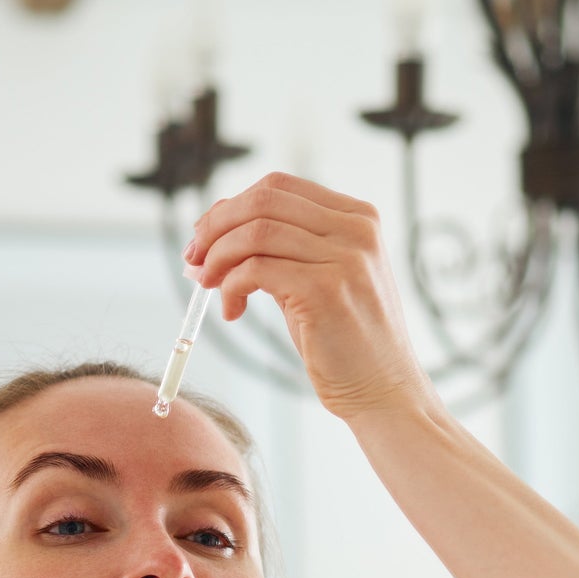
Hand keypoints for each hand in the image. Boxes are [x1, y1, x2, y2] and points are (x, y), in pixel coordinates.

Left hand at [187, 172, 437, 424]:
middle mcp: (356, 230)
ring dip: (218, 258)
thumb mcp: (322, 277)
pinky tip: (232, 310)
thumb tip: (217, 226)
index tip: (204, 238)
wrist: (384, 391)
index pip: (278, 187)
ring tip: (209, 286)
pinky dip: (231, 286)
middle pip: (263, 200)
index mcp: (358, 217)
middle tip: (194, 259)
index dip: (231, 207)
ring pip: (255, 233)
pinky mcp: (326, 290)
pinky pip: (256, 270)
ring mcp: (345, 258)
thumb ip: (285, 247)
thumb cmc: (346, 340)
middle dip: (216, 227)